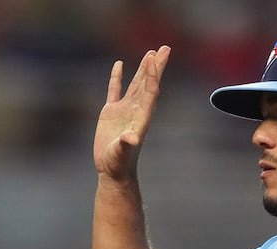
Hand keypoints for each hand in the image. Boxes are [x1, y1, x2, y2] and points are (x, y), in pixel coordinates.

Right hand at [93, 46, 170, 179]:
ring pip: (135, 84)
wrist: (112, 171)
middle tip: (165, 48)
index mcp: (141, 117)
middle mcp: (136, 110)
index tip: (154, 58)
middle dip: (156, 66)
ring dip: (143, 69)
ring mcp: (124, 110)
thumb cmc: (118, 164)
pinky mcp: (111, 112)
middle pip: (148, 83)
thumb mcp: (121, 153)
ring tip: (150, 53)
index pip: (150, 91)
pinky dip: (117, 77)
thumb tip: (130, 138)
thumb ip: (126, 144)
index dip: (152, 75)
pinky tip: (119, 65)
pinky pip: (115, 90)